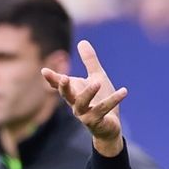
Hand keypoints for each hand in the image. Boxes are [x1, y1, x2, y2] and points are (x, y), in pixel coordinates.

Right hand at [41, 39, 127, 157]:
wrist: (109, 127)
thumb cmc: (100, 100)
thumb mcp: (96, 77)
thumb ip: (89, 61)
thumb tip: (82, 41)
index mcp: (74, 93)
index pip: (59, 85)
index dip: (52, 79)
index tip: (44, 71)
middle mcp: (75, 105)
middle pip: (66, 95)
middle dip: (64, 87)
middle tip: (64, 78)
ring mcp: (84, 115)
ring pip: (82, 104)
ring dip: (89, 92)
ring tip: (97, 82)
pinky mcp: (97, 122)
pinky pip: (104, 110)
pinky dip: (114, 100)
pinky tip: (124, 91)